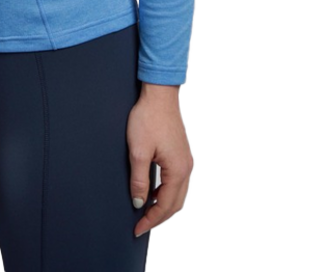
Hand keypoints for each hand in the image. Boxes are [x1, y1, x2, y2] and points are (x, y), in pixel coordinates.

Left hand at [127, 83, 194, 235]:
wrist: (159, 94)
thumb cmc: (148, 119)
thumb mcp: (138, 152)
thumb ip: (139, 181)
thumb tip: (139, 203)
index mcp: (177, 171)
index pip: (165, 206)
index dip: (151, 220)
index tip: (137, 229)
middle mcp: (186, 168)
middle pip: (176, 204)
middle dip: (159, 217)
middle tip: (141, 225)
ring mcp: (186, 160)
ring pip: (178, 193)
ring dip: (164, 205)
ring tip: (146, 211)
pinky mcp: (182, 153)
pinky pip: (177, 181)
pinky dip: (166, 191)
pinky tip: (153, 190)